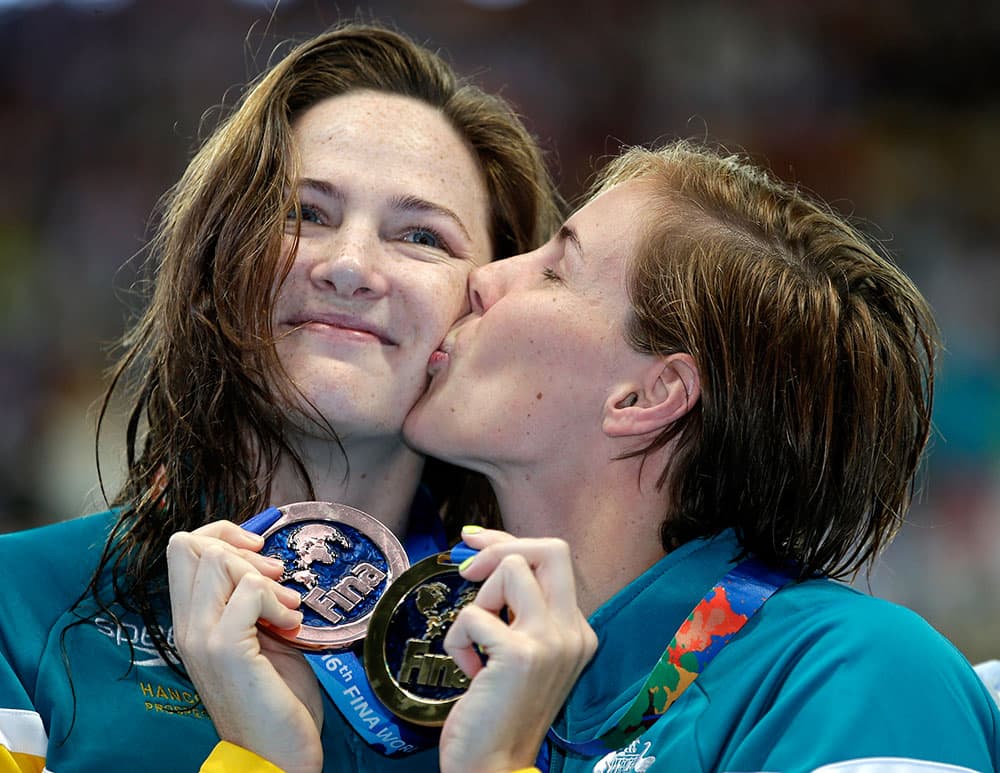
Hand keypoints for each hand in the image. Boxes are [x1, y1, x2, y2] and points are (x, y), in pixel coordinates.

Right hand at [167, 520, 322, 772]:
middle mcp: (188, 626)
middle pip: (190, 545)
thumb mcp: (260, 635)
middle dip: (241, 549)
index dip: (221, 535)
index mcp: (192, 620)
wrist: (276, 754)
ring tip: (287, 608)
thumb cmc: (274, 697)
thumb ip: (251, 600)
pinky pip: (249, 592)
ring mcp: (203, 637)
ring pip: (217, 562)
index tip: (257, 553)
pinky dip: (277, 600)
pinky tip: (291, 626)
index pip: (182, 547)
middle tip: (276, 579)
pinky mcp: (226, 649)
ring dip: (264, 576)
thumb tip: (267, 562)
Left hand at [439, 528, 597, 772]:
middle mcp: (574, 631)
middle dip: (499, 547)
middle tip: (467, 572)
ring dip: (477, 599)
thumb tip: (480, 554)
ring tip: (474, 641)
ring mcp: (552, 641)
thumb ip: (514, 610)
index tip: (474, 542)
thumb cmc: (499, 712)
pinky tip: (469, 671)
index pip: (553, 557)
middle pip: (551, 548)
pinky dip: (457, 640)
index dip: (509, 541)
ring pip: (511, 568)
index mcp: (578, 630)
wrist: (496, 767)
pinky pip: (472, 615)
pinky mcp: (522, 654)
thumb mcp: (519, 652)